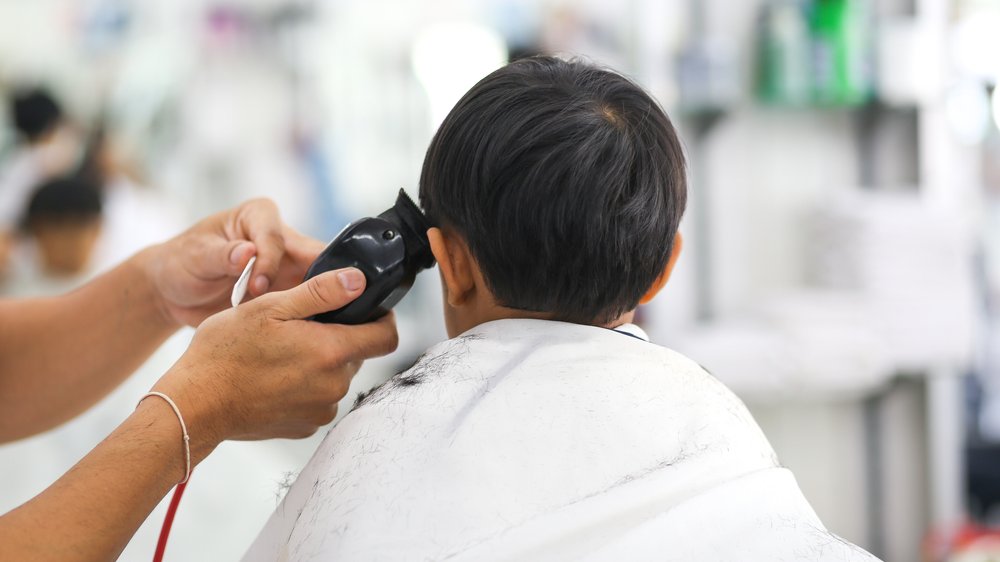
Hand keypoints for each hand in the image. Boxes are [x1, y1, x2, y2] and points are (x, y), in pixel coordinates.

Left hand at [139, 198, 324, 327]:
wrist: (175, 292)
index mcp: (259, 217)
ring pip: (319, 282)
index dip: (270, 263)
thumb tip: (248, 252)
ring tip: (314, 324)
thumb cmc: (182, 263)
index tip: (257, 288)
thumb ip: (222, 255)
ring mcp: (289, 267)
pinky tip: (307, 331)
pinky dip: (310, 316)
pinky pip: (309, 303)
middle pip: (313, 256)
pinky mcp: (290, 292)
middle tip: (315, 305)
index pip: (276, 237)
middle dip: (316, 280)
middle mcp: (281, 238)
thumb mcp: (195, 256)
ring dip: (317, 302)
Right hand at [151, 268, 397, 459]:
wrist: (195, 405)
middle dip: (339, 337)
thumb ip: (321, 293)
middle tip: (301, 327)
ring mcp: (320, 410)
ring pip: (336, 377)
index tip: (364, 309)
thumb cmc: (226, 352)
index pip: (387, 336)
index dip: (381, 318)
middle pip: (358, 354)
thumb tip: (360, 281)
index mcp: (332, 351)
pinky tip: (274, 378)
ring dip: (320, 363)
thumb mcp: (271, 307)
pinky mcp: (304, 427)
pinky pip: (318, 400)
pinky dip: (305, 387)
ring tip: (282, 353)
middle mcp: (334, 385)